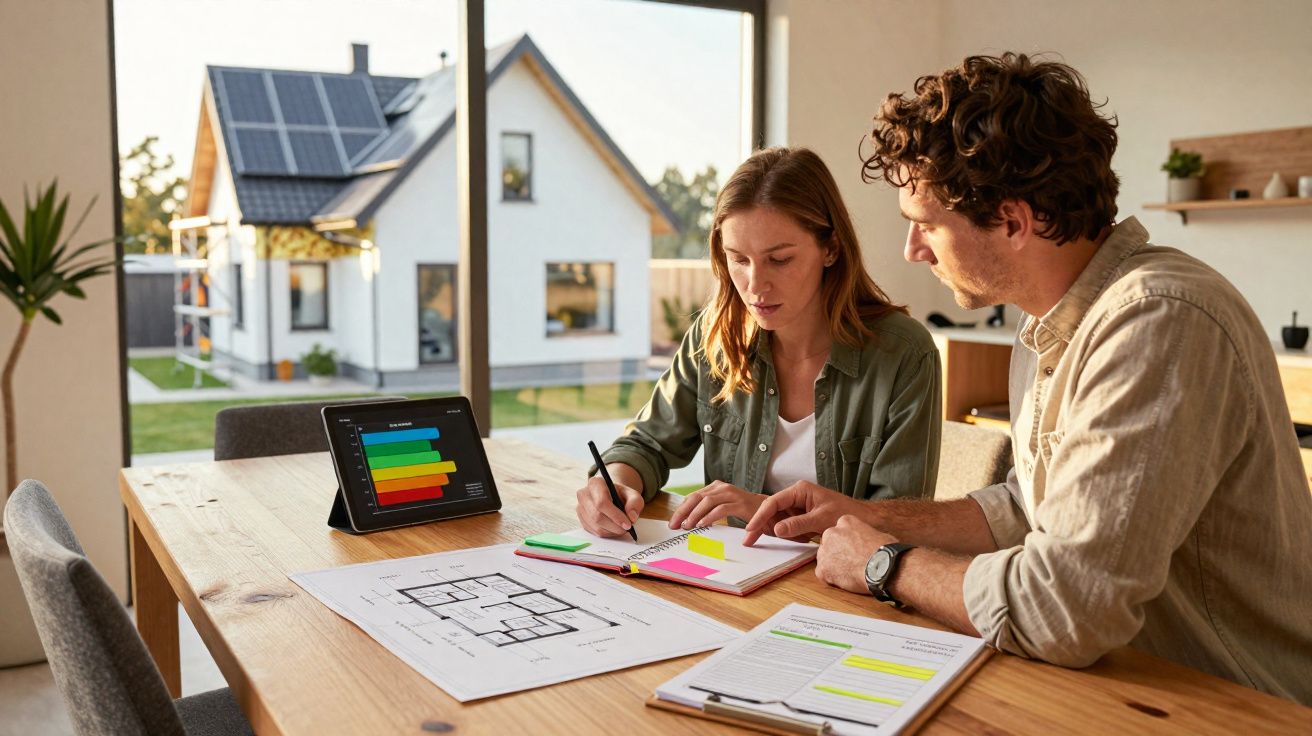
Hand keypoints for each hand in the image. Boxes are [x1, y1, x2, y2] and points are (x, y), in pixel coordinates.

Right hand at [575, 475, 642, 537]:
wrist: (611, 495)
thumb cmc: (621, 494)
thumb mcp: (633, 494)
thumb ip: (635, 503)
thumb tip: (632, 518)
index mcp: (596, 483)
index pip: (602, 502)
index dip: (615, 515)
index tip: (627, 524)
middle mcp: (584, 494)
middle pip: (597, 516)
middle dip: (615, 526)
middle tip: (627, 528)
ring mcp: (580, 507)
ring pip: (596, 526)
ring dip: (612, 531)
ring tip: (622, 527)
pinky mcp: (581, 519)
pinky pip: (593, 531)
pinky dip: (607, 533)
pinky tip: (614, 528)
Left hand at [668, 481, 764, 529]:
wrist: (769, 511)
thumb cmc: (743, 511)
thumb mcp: (721, 508)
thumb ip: (707, 511)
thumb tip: (687, 520)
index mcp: (715, 487)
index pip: (693, 497)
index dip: (681, 509)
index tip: (673, 523)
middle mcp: (722, 487)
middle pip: (696, 497)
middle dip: (683, 512)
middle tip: (674, 525)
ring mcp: (731, 494)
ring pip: (707, 501)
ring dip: (694, 514)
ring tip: (687, 526)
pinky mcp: (740, 503)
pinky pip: (721, 509)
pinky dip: (709, 516)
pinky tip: (701, 524)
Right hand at [742, 481, 866, 545]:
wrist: (863, 518)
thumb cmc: (845, 513)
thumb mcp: (820, 520)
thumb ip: (798, 524)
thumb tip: (777, 529)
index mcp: (800, 490)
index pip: (774, 501)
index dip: (761, 515)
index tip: (751, 528)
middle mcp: (797, 495)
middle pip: (771, 509)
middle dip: (759, 523)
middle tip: (748, 538)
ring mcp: (799, 505)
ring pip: (777, 517)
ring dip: (768, 528)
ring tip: (754, 540)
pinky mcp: (802, 515)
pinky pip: (786, 523)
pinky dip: (780, 532)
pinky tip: (772, 539)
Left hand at [815, 515, 896, 594]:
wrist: (883, 567)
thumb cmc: (885, 552)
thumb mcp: (876, 533)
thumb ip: (863, 536)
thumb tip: (866, 543)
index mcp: (846, 521)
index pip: (840, 531)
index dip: (847, 543)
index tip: (854, 550)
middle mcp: (831, 533)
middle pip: (829, 544)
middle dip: (838, 553)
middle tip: (851, 562)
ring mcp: (825, 550)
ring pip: (825, 559)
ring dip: (834, 566)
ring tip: (850, 573)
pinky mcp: (823, 568)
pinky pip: (823, 574)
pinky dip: (832, 579)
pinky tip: (847, 581)